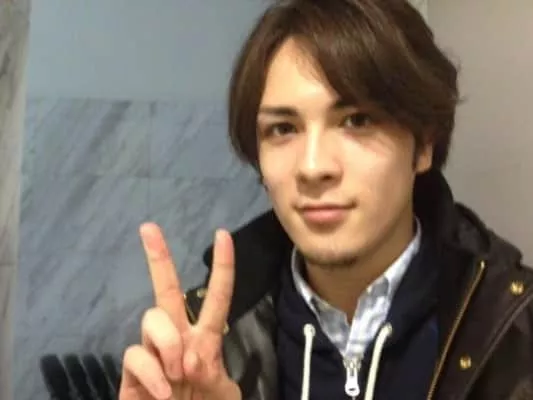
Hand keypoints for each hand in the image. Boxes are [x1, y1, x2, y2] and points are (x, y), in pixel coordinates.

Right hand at [119, 223, 240, 399]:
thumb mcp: (223, 395)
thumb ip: (215, 376)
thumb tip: (190, 357)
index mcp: (205, 339)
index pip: (217, 297)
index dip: (223, 267)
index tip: (223, 235)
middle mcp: (177, 338)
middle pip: (167, 290)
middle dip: (158, 257)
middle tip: (149, 227)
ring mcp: (153, 352)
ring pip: (152, 318)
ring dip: (168, 344)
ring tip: (178, 376)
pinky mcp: (131, 371)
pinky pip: (136, 353)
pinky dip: (153, 373)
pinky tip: (163, 392)